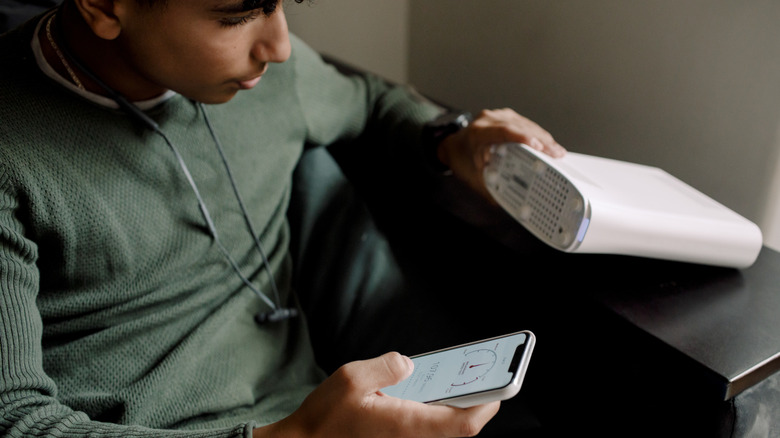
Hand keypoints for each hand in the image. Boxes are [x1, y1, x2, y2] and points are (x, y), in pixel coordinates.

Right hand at [254, 352, 499, 437]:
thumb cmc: (325, 417)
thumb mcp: (351, 378)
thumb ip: (385, 367)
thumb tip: (409, 364)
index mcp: (406, 424)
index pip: (461, 423)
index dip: (486, 405)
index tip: (500, 387)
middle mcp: (410, 437)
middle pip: (458, 426)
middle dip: (476, 402)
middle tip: (486, 375)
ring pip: (443, 427)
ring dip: (457, 405)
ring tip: (463, 376)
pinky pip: (426, 427)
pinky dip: (437, 409)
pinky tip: (430, 387)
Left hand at [437, 108, 564, 199]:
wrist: (451, 145)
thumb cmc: (460, 159)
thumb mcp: (472, 177)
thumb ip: (488, 190)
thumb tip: (504, 204)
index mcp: (478, 133)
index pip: (503, 131)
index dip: (523, 137)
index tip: (538, 146)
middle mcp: (488, 120)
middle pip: (519, 126)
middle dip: (541, 141)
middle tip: (556, 154)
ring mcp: (497, 116)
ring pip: (525, 123)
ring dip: (543, 137)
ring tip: (557, 151)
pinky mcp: (505, 116)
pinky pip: (524, 123)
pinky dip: (537, 134)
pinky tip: (547, 144)